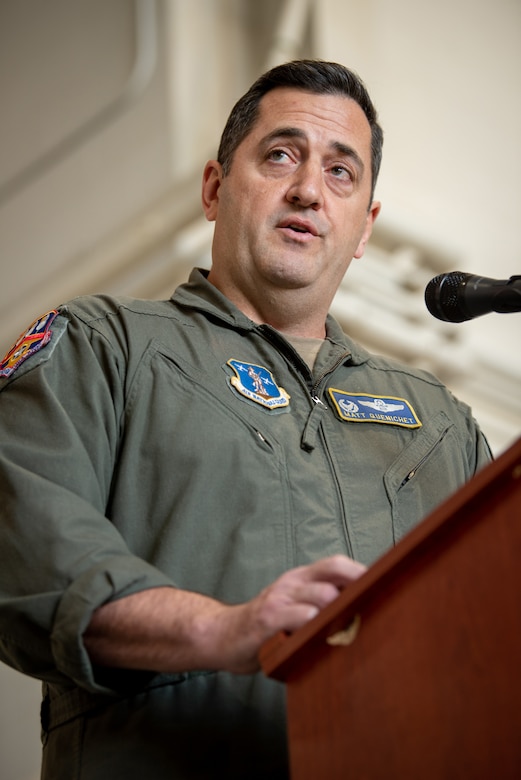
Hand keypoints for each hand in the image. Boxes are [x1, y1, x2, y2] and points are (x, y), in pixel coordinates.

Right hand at [209, 554, 366, 673]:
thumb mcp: (294, 606)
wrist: (222, 635)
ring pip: (322, 595)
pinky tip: (323, 636)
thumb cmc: (267, 625)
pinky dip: (314, 624)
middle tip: (377, 607)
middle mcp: (292, 582)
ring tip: (355, 625)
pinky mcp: (268, 619)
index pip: (337, 564)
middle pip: (334, 573)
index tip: (385, 586)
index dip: (361, 572)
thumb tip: (362, 607)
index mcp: (301, 578)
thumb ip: (320, 604)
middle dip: (358, 589)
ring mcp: (279, 598)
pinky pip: (297, 617)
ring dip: (341, 610)